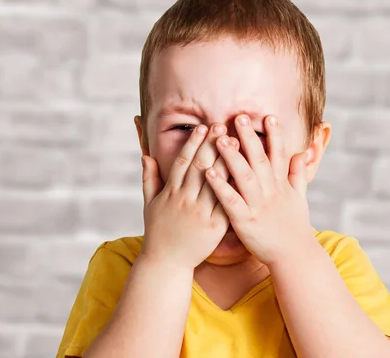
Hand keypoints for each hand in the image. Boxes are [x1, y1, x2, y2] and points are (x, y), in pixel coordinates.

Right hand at [141, 123, 239, 269]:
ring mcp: (200, 212)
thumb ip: (149, 178)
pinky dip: (234, 189)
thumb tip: (145, 155)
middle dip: (211, 145)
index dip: (193, 143)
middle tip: (222, 125)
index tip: (202, 127)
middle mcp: (185, 199)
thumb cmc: (158, 232)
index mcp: (170, 192)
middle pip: (200, 167)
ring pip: (215, 182)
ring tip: (236, 142)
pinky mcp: (214, 226)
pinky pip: (225, 204)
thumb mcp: (149, 204)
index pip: (182, 162)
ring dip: (225, 161)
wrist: (166, 262)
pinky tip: (244, 175)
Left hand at [205, 114, 315, 265]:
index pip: (279, 155)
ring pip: (244, 176)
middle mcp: (270, 191)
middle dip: (249, 137)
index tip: (269, 116)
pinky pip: (231, 201)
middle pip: (259, 160)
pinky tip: (209, 173)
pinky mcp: (245, 221)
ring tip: (220, 138)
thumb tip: (302, 153)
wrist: (293, 256)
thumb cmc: (294, 226)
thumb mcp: (300, 197)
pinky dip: (221, 186)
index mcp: (281, 185)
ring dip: (232, 156)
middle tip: (239, 116)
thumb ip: (298, 174)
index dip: (275, 135)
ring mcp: (258, 205)